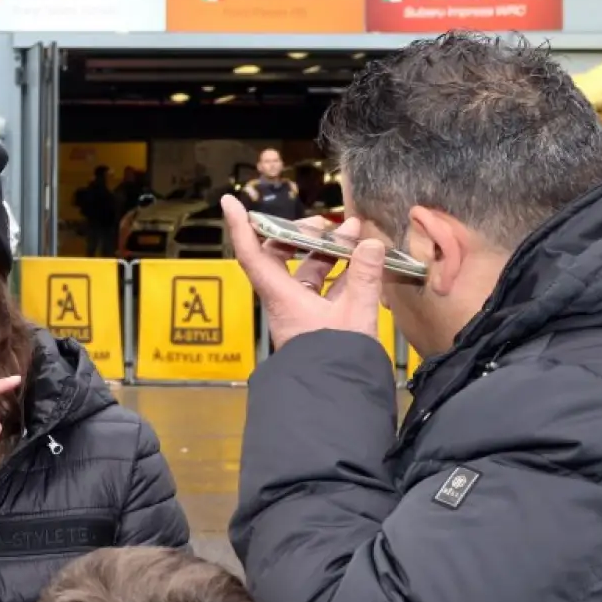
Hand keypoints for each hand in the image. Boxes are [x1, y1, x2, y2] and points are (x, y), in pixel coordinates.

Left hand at [222, 194, 384, 348]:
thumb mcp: (356, 315)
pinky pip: (324, 289)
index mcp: (281, 297)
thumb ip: (365, 277)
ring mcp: (300, 312)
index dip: (240, 226)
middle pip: (281, 257)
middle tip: (328, 224)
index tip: (232, 202)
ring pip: (307, 272)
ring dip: (328, 253)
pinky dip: (340, 274)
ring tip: (355, 238)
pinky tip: (362, 265)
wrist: (335, 399)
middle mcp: (284, 302)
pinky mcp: (316, 322)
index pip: (252, 255)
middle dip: (303, 234)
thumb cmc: (336, 364)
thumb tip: (369, 244)